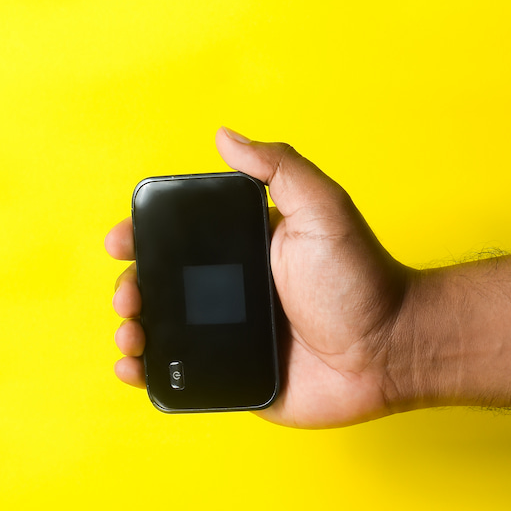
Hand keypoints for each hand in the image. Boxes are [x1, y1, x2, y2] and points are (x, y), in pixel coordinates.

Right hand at [105, 127, 415, 427]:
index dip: (143, 236)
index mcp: (245, 247)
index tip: (121, 240)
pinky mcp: (235, 375)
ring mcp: (232, 334)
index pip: (179, 237)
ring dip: (133, 328)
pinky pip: (182, 375)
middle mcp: (234, 288)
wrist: (389, 349)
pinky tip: (134, 368)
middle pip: (162, 284)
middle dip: (131, 285)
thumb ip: (279, 167)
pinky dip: (150, 373)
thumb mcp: (322, 208)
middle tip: (130, 294)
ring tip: (130, 333)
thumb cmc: (361, 277)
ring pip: (164, 329)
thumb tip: (225, 135)